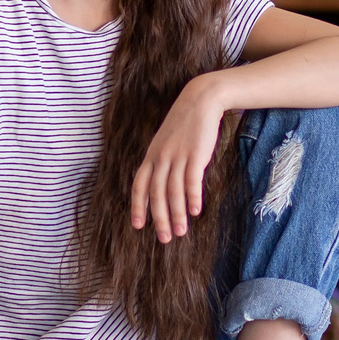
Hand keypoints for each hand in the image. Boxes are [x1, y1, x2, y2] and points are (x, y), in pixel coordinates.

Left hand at [131, 77, 228, 243]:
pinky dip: (192, 197)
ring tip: (180, 232)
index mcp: (151, 156)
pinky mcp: (195, 154)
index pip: (139, 186)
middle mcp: (161, 158)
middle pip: (156, 194)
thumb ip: (162, 162)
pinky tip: (195, 211)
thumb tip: (162, 185)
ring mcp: (177, 156)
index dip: (138, 206)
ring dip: (177, 214)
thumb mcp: (166, 142)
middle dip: (159, 218)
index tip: (138, 226)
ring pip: (173, 191)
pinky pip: (191, 180)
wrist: (200, 100)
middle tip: (164, 238)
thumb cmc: (184, 125)